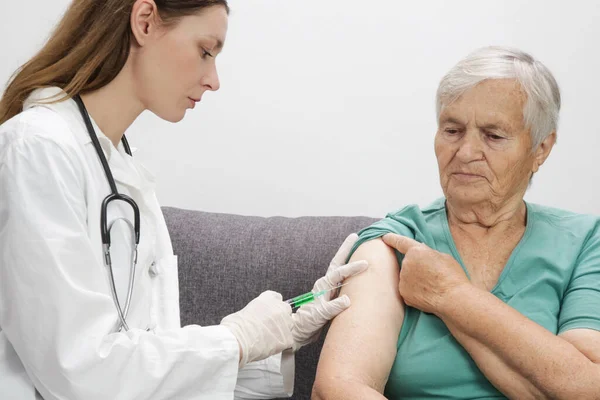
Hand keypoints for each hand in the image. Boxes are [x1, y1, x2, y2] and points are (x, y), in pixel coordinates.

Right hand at [220, 291, 293, 367]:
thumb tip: (254, 318)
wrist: (238, 339)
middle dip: (280, 318)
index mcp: (268, 298)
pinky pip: (287, 342)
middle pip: (286, 311)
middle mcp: (279, 308)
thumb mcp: (244, 310)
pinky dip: (280, 345)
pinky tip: (270, 347)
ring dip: (281, 331)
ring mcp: (285, 323)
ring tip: (268, 339)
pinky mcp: (287, 338)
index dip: (273, 306)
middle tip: (269, 327)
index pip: (276, 297)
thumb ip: (255, 310)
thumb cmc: (237, 326)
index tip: (269, 313)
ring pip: (288, 326)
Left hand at [291, 233, 368, 351]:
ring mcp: (328, 289)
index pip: (339, 272)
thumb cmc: (306, 323)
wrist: (298, 330)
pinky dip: (349, 273)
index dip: (352, 268)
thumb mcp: (319, 315)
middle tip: (355, 236)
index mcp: (323, 286)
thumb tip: (348, 299)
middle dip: (346, 249)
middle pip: (337, 262)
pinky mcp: (331, 296)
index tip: (365, 264)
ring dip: (347, 258)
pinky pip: (342, 280)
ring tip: (357, 248)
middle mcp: (325, 284)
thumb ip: (332, 307)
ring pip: (340, 269)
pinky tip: (357, 273)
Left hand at [382, 233, 468, 314]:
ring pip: (407, 277)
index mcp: (416, 251)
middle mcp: (406, 264)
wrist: (453, 298)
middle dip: (416, 266)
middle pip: (408, 263)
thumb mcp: (443, 257)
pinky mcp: (403, 293)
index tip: (385, 237)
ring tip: (431, 286)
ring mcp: (403, 279)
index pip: (400, 242)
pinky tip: (427, 294)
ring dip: (415, 279)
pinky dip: (414, 291)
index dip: (392, 239)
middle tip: (432, 275)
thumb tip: (422, 254)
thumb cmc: (452, 276)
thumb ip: (429, 253)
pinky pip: (407, 289)